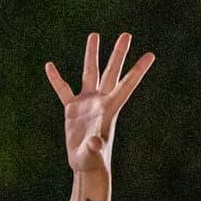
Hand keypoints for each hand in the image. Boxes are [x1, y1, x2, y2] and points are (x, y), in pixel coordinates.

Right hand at [46, 31, 154, 177]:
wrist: (85, 166)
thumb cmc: (92, 161)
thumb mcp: (93, 154)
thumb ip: (94, 147)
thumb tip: (94, 144)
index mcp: (110, 109)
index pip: (127, 85)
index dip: (138, 70)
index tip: (151, 55)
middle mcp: (100, 101)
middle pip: (111, 72)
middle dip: (118, 54)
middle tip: (126, 34)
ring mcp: (87, 103)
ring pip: (90, 73)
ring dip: (92, 55)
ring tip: (94, 35)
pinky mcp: (72, 109)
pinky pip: (64, 90)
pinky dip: (57, 79)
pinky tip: (49, 66)